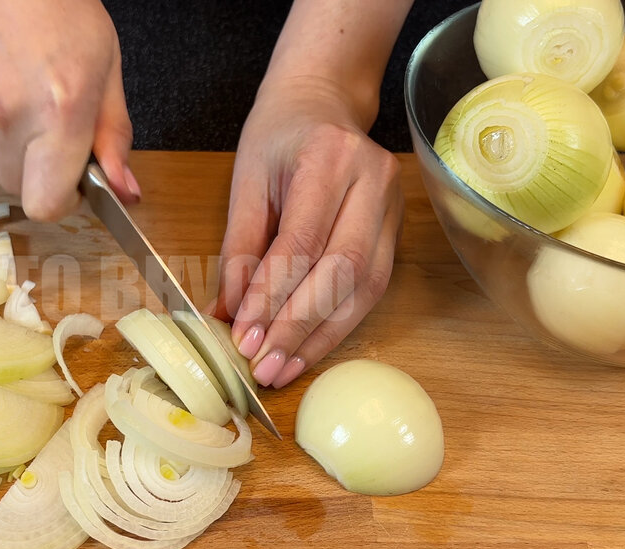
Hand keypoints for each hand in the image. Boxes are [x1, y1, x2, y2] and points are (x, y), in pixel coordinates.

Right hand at [0, 0, 137, 220]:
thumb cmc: (59, 1)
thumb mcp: (106, 67)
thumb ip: (113, 135)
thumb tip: (124, 192)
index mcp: (59, 112)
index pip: (45, 203)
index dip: (57, 198)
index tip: (67, 181)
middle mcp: (6, 110)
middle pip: (12, 179)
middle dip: (31, 160)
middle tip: (43, 113)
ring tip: (12, 67)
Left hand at [215, 76, 402, 388]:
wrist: (323, 102)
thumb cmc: (279, 136)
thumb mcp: (246, 181)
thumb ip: (239, 248)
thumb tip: (227, 313)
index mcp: (328, 157)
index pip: (302, 242)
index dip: (272, 296)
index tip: (245, 337)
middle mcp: (372, 180)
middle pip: (342, 269)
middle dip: (299, 326)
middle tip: (264, 366)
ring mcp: (392, 205)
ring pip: (365, 286)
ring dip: (322, 336)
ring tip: (284, 369)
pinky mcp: (397, 229)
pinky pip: (372, 287)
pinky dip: (337, 324)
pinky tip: (308, 349)